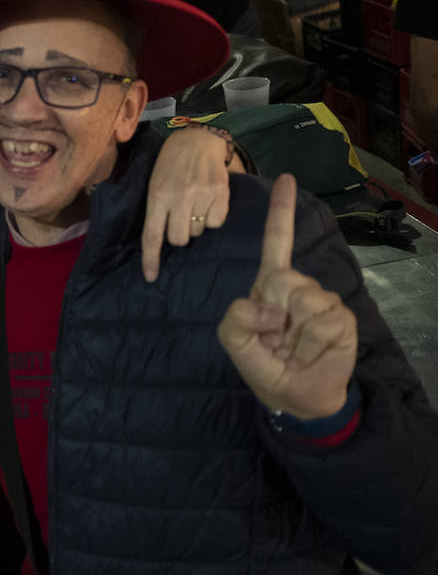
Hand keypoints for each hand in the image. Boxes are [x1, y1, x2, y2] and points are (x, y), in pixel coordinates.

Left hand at [142, 125, 231, 280]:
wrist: (197, 139)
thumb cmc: (171, 164)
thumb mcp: (154, 183)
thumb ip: (157, 210)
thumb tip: (161, 243)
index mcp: (157, 195)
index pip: (152, 235)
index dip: (151, 259)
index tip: (151, 277)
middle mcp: (179, 196)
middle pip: (179, 238)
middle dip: (179, 235)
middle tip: (181, 219)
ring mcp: (202, 194)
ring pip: (199, 231)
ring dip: (196, 224)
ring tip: (195, 204)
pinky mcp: (221, 192)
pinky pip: (217, 222)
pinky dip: (213, 217)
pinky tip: (209, 201)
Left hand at [217, 175, 356, 418]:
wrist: (293, 396)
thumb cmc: (263, 364)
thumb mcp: (233, 341)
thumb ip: (235, 318)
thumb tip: (272, 309)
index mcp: (270, 284)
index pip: (277, 241)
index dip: (281, 211)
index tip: (287, 178)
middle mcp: (298, 286)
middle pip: (282, 278)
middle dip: (272, 314)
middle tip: (276, 339)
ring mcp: (322, 301)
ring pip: (302, 300)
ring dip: (291, 336)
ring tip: (292, 349)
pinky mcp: (341, 319)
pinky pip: (321, 323)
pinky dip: (308, 346)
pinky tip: (309, 354)